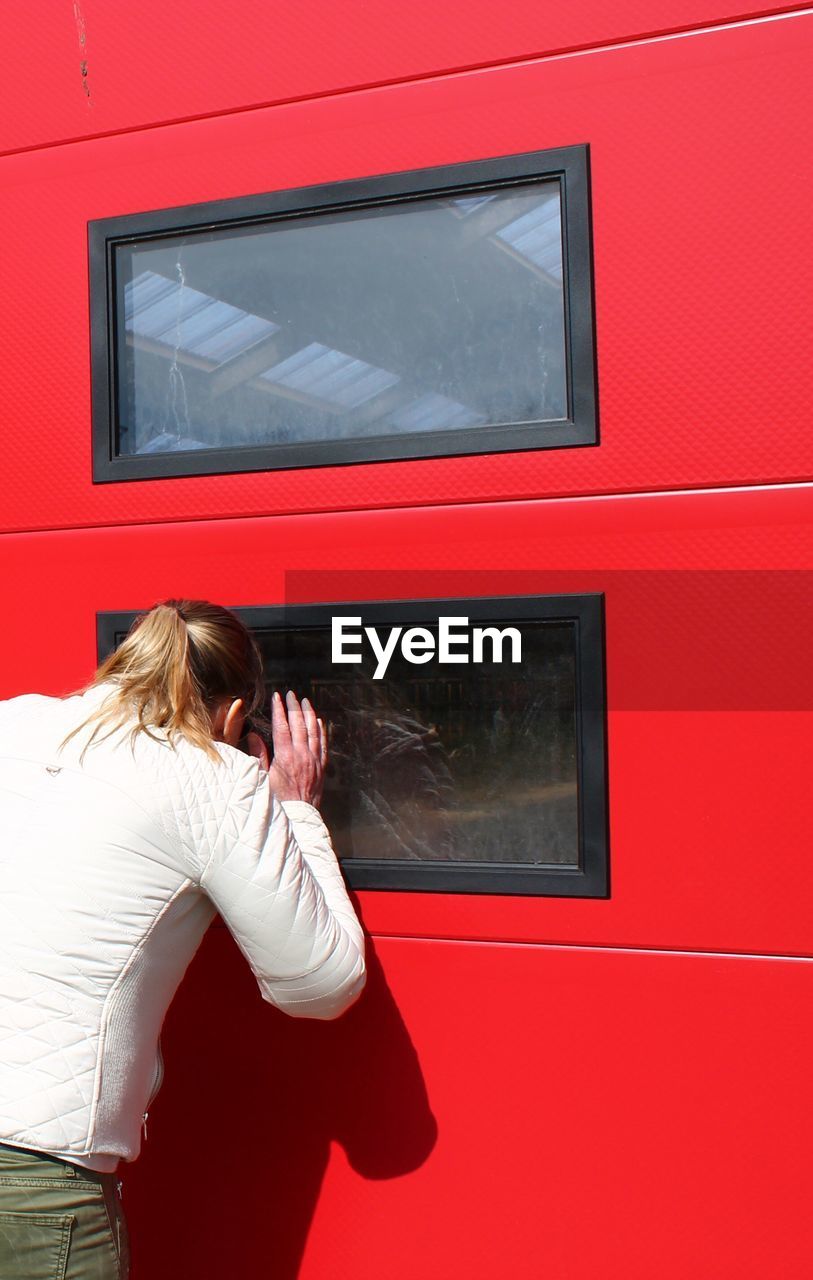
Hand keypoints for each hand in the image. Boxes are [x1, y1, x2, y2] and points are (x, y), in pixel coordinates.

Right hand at [266, 690, 327, 807]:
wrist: (298, 817)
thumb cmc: (277, 800)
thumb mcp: (262, 778)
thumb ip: (259, 755)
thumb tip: (253, 735)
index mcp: (285, 756)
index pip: (281, 726)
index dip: (279, 710)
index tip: (276, 697)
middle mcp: (302, 755)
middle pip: (298, 725)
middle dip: (294, 707)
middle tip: (291, 694)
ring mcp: (314, 760)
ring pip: (313, 731)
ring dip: (309, 714)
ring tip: (306, 702)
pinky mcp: (321, 767)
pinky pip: (324, 744)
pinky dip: (322, 731)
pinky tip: (319, 721)